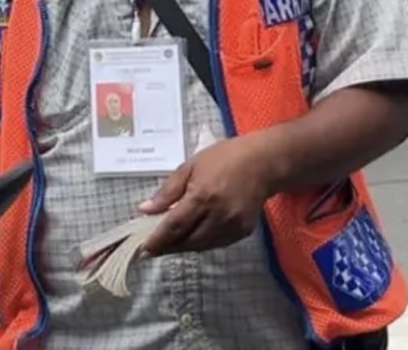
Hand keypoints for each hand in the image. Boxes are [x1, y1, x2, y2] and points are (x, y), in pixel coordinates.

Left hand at [139, 135, 276, 255]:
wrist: (263, 163)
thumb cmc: (223, 158)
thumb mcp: (189, 167)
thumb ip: (167, 191)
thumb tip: (145, 210)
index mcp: (202, 196)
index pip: (175, 225)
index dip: (158, 240)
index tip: (144, 249)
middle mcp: (219, 215)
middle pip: (189, 240)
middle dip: (169, 247)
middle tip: (152, 249)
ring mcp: (233, 225)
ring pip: (203, 246)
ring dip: (184, 247)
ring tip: (169, 243)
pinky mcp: (243, 231)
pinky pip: (217, 243)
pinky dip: (201, 243)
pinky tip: (191, 237)